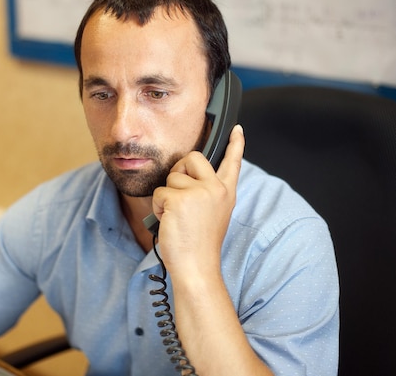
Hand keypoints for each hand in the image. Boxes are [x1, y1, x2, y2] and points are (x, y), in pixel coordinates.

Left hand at [151, 125, 244, 274]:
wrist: (197, 267)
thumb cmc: (199, 245)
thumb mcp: (213, 215)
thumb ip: (207, 194)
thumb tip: (186, 176)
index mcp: (226, 193)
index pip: (232, 163)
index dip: (235, 144)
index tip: (237, 129)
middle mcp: (216, 189)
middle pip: (192, 157)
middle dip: (179, 170)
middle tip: (178, 194)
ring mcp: (199, 193)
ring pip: (171, 178)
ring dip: (166, 196)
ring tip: (176, 218)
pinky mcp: (180, 200)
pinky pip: (159, 193)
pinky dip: (158, 207)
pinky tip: (169, 222)